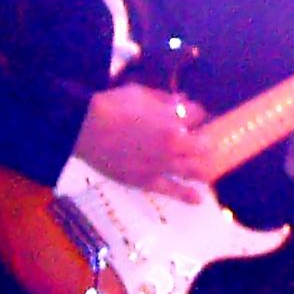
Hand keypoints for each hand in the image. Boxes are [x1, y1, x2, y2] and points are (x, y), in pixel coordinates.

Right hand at [71, 83, 210, 201]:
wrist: (85, 128)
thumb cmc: (112, 106)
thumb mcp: (141, 93)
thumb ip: (165, 99)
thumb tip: (182, 101)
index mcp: (173, 120)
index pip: (199, 115)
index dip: (198, 114)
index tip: (194, 115)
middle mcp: (174, 144)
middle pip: (203, 145)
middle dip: (205, 141)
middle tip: (202, 141)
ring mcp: (162, 165)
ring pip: (194, 170)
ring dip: (203, 168)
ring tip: (208, 170)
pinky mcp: (147, 181)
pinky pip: (172, 191)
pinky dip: (187, 195)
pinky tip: (199, 199)